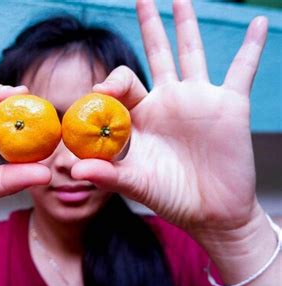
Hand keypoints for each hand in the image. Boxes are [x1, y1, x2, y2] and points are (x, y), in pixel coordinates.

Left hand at [72, 0, 267, 232]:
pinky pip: (242, 69)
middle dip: (149, 27)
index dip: (110, 83)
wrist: (211, 213)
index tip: (100, 91)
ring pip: (191, 52)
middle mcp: (167, 101)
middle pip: (156, 54)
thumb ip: (108, 175)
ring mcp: (198, 99)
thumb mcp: (137, 184)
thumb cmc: (170, 197)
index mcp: (141, 116)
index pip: (122, 86)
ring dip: (186, 24)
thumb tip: (73, 171)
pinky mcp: (229, 105)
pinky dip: (251, 47)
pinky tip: (259, 24)